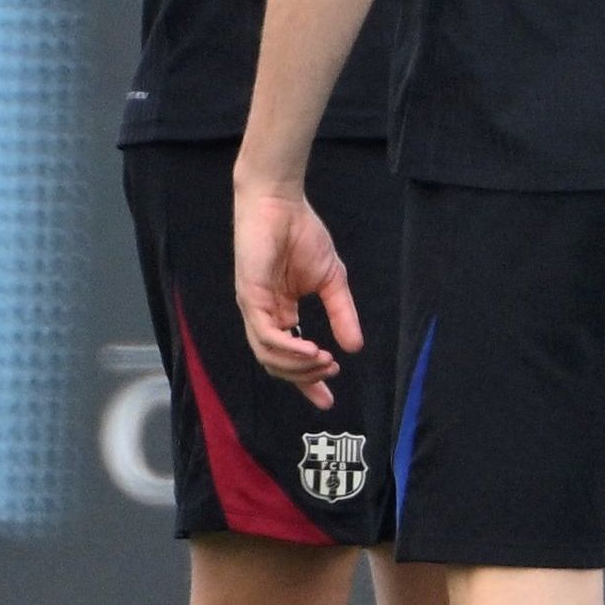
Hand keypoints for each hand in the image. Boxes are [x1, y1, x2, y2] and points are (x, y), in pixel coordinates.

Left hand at [229, 169, 360, 390]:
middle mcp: (264, 316)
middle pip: (277, 364)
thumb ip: (341, 313)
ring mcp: (254, 308)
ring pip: (269, 355)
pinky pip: (265, 335)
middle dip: (304, 377)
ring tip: (325, 361)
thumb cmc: (302, 235)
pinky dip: (288, 348)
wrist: (282, 204)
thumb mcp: (333, 281)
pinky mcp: (249, 297)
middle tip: (331, 373)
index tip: (328, 401)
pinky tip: (311, 349)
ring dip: (298, 365)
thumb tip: (355, 347)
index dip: (308, 382)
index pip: (291, 357)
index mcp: (280, 313)